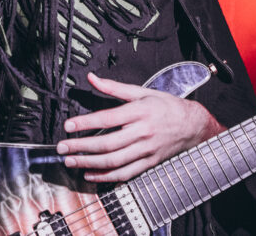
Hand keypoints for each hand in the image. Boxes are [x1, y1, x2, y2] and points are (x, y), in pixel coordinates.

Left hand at [56, 72, 224, 182]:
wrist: (193, 125)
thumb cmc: (167, 106)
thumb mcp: (142, 92)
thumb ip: (114, 87)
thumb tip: (93, 78)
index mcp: (139, 112)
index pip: (107, 118)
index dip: (85, 123)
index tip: (68, 126)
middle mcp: (142, 132)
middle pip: (108, 143)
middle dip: (81, 147)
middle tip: (63, 148)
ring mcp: (146, 150)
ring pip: (114, 161)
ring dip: (90, 163)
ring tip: (72, 162)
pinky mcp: (149, 163)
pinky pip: (126, 173)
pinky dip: (107, 177)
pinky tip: (91, 175)